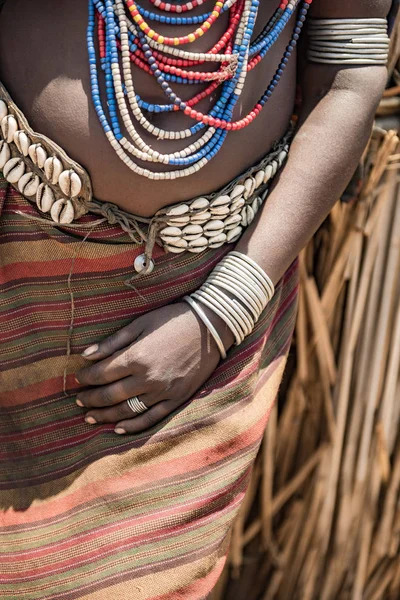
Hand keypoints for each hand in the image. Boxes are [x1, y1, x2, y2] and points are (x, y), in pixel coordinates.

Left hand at [75, 302, 233, 434]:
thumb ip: (112, 342)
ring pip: (127, 411)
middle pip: (110, 395)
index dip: (86, 378)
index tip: (78, 378)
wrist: (210, 327)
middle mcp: (148, 378)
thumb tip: (86, 355)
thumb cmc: (172, 320)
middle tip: (78, 401)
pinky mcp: (176, 399)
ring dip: (105, 416)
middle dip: (91, 399)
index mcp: (136, 357)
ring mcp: (163, 392)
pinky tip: (118, 429)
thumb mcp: (140, 324)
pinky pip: (151, 418)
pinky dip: (133, 426)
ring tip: (90, 418)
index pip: (102, 374)